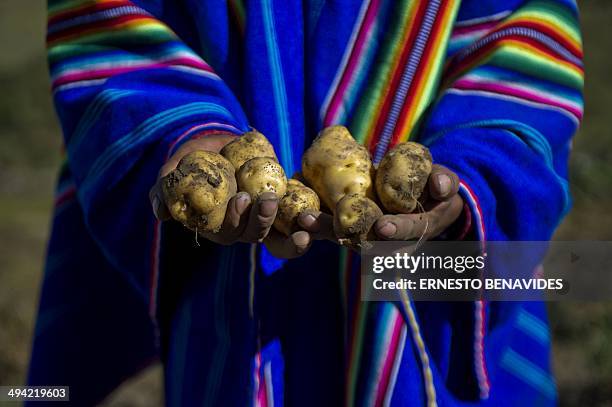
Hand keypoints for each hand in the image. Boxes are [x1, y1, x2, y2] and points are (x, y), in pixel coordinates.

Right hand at [149, 135, 310, 251]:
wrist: (218, 145)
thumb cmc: (191, 163)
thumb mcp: (172, 174)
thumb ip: (164, 191)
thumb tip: (161, 213)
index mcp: (222, 226)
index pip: (231, 233)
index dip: (238, 220)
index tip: (241, 198)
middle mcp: (246, 227)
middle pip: (260, 235)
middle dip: (266, 221)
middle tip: (269, 201)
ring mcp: (268, 217)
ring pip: (284, 234)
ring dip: (296, 233)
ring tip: (306, 219)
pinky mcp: (286, 202)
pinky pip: (301, 217)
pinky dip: (312, 221)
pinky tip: (321, 215)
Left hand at [297, 165, 463, 242]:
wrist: (422, 199)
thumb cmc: (436, 191)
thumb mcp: (446, 184)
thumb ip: (445, 182)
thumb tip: (442, 185)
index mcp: (416, 231)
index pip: (406, 232)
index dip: (396, 230)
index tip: (384, 227)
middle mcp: (389, 241)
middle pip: (366, 241)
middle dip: (344, 234)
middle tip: (324, 224)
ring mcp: (368, 236)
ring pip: (344, 236)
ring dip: (322, 230)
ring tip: (303, 220)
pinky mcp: (352, 228)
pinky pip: (332, 227)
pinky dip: (316, 223)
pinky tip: (298, 214)